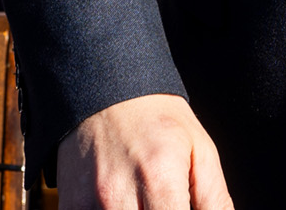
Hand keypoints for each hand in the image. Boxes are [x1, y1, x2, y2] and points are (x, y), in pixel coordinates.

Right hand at [58, 93, 233, 208]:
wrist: (105, 88)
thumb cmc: (158, 118)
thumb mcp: (200, 151)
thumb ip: (215, 200)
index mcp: (159, 179)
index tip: (181, 208)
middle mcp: (120, 195)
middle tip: (166, 202)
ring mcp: (89, 202)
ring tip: (147, 200)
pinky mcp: (70, 205)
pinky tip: (123, 202)